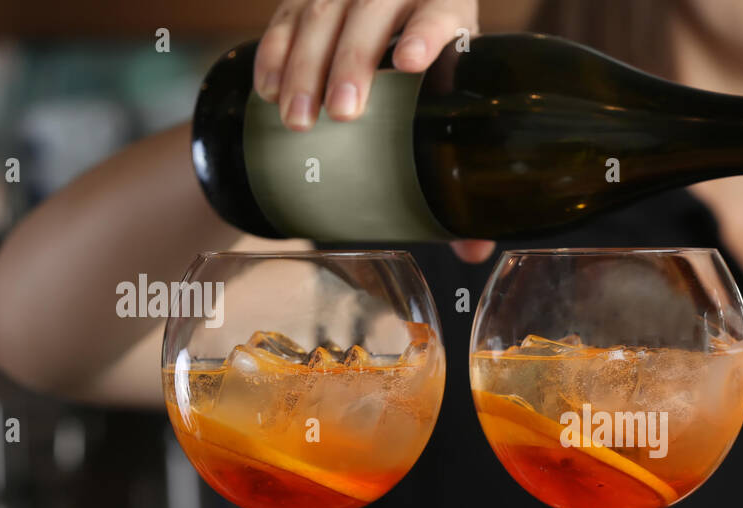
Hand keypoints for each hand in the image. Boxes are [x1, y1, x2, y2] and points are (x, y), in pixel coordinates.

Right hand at [253, 0, 492, 263]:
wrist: (405, 18)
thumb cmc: (435, 73)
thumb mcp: (452, 103)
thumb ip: (463, 173)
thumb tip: (475, 249)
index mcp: (448, 10)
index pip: (437, 14)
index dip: (425, 34)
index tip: (409, 62)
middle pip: (372, 12)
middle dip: (351, 62)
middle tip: (341, 114)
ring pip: (322, 12)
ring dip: (304, 66)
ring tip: (297, 120)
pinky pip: (285, 15)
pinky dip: (273, 52)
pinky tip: (266, 92)